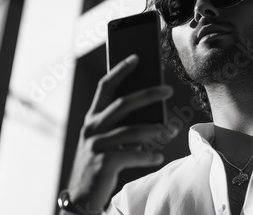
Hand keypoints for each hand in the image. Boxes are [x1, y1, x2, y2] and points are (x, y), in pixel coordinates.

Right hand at [65, 54, 176, 213]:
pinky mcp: (103, 163)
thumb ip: (122, 125)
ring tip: (170, 130)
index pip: (105, 87)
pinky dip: (148, 155)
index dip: (120, 71)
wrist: (82, 195)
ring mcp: (96, 145)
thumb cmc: (99, 162)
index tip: (136, 58)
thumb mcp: (106, 140)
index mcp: (92, 118)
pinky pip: (133, 154)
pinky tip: (157, 157)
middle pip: (123, 104)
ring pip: (132, 130)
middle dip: (148, 94)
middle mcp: (92, 128)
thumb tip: (153, 114)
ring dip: (155, 129)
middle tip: (168, 89)